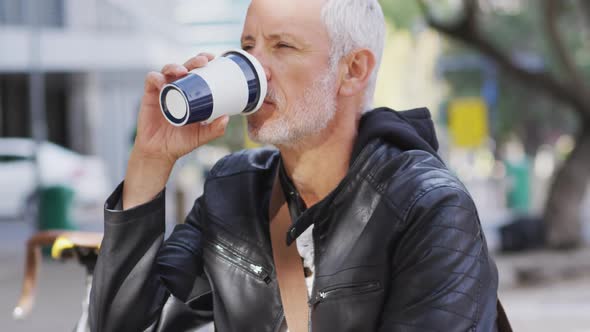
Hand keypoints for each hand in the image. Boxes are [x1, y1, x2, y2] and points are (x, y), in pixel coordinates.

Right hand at [123, 53, 228, 208]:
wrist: (160, 153)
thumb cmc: (181, 142)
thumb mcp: (201, 136)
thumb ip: (215, 129)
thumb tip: (227, 118)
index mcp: (190, 93)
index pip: (197, 72)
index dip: (204, 62)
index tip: (213, 58)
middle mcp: (177, 88)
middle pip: (185, 67)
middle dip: (193, 60)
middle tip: (203, 62)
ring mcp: (163, 91)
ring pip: (168, 70)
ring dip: (175, 66)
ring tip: (183, 71)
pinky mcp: (149, 96)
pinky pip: (151, 80)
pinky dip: (156, 78)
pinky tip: (163, 82)